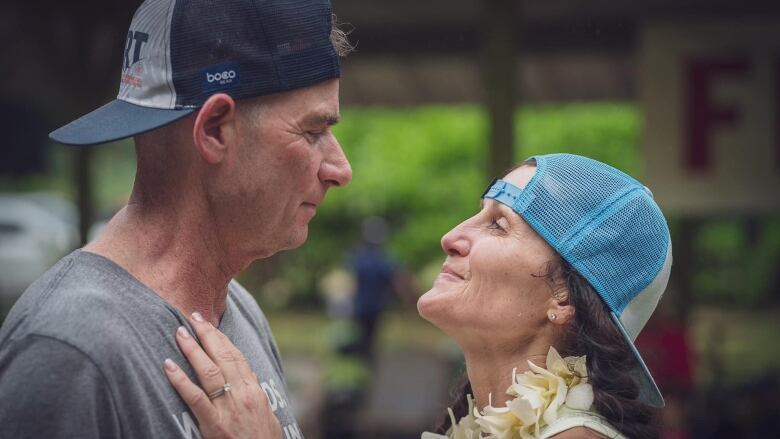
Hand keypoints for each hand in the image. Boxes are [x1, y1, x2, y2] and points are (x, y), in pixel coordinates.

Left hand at [163, 313, 282, 438]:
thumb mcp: (267, 416)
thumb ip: (255, 397)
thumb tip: (249, 379)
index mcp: (255, 392)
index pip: (237, 357)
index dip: (222, 339)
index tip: (211, 325)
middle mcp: (243, 395)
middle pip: (224, 357)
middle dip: (208, 334)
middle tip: (193, 317)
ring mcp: (228, 408)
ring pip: (209, 371)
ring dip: (192, 349)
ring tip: (180, 332)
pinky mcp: (215, 424)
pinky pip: (195, 397)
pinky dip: (180, 379)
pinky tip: (168, 366)